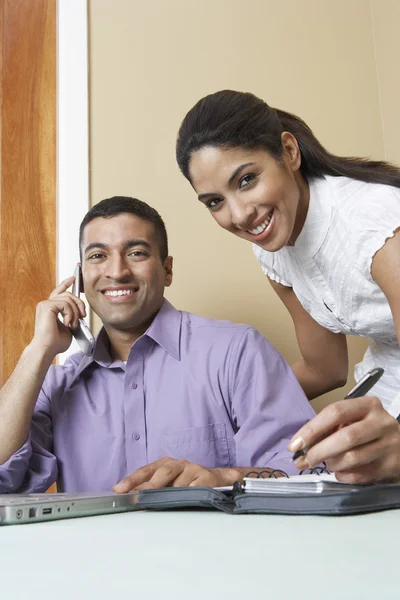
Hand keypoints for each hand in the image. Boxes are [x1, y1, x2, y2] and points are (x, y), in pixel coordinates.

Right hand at [31, 276, 86, 357]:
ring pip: (68, 298)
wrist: (46, 349)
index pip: (58, 292)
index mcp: (50, 308)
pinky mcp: (46, 306)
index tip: (73, 278)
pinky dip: (71, 314)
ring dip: (75, 312)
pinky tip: (68, 323)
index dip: (66, 283)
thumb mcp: (68, 327)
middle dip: (79, 303)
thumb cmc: (55, 343)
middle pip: (68, 294)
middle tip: (83, 316)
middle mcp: (46, 304)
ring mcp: (45, 304)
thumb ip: (72, 317)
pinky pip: (65, 303)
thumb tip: (80, 313)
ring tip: (74, 324)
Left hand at [113, 457, 240, 492]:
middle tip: (140, 497)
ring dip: (172, 494)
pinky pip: (194, 488)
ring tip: (168, 503)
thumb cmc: (189, 484)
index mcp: (166, 464)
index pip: (146, 470)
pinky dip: (189, 494)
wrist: (219, 481)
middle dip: (151, 485)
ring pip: (179, 483)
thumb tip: (132, 497)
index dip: (132, 479)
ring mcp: (193, 469)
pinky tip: (187, 499)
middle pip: (163, 471)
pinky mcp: (206, 477)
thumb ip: (152, 489)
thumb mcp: (170, 485)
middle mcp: (179, 464)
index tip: (119, 489)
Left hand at [288, 396, 399, 483]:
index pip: (335, 412)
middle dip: (319, 451)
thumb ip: (333, 426)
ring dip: (332, 464)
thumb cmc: (370, 430)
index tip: (295, 444)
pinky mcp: (391, 466)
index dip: (312, 429)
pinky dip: (343, 475)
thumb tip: (302, 443)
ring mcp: (389, 445)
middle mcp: (381, 422)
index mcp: (368, 405)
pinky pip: (359, 475)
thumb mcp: (355, 419)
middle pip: (345, 437)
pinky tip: (341, 472)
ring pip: (352, 458)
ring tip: (327, 464)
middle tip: (303, 461)